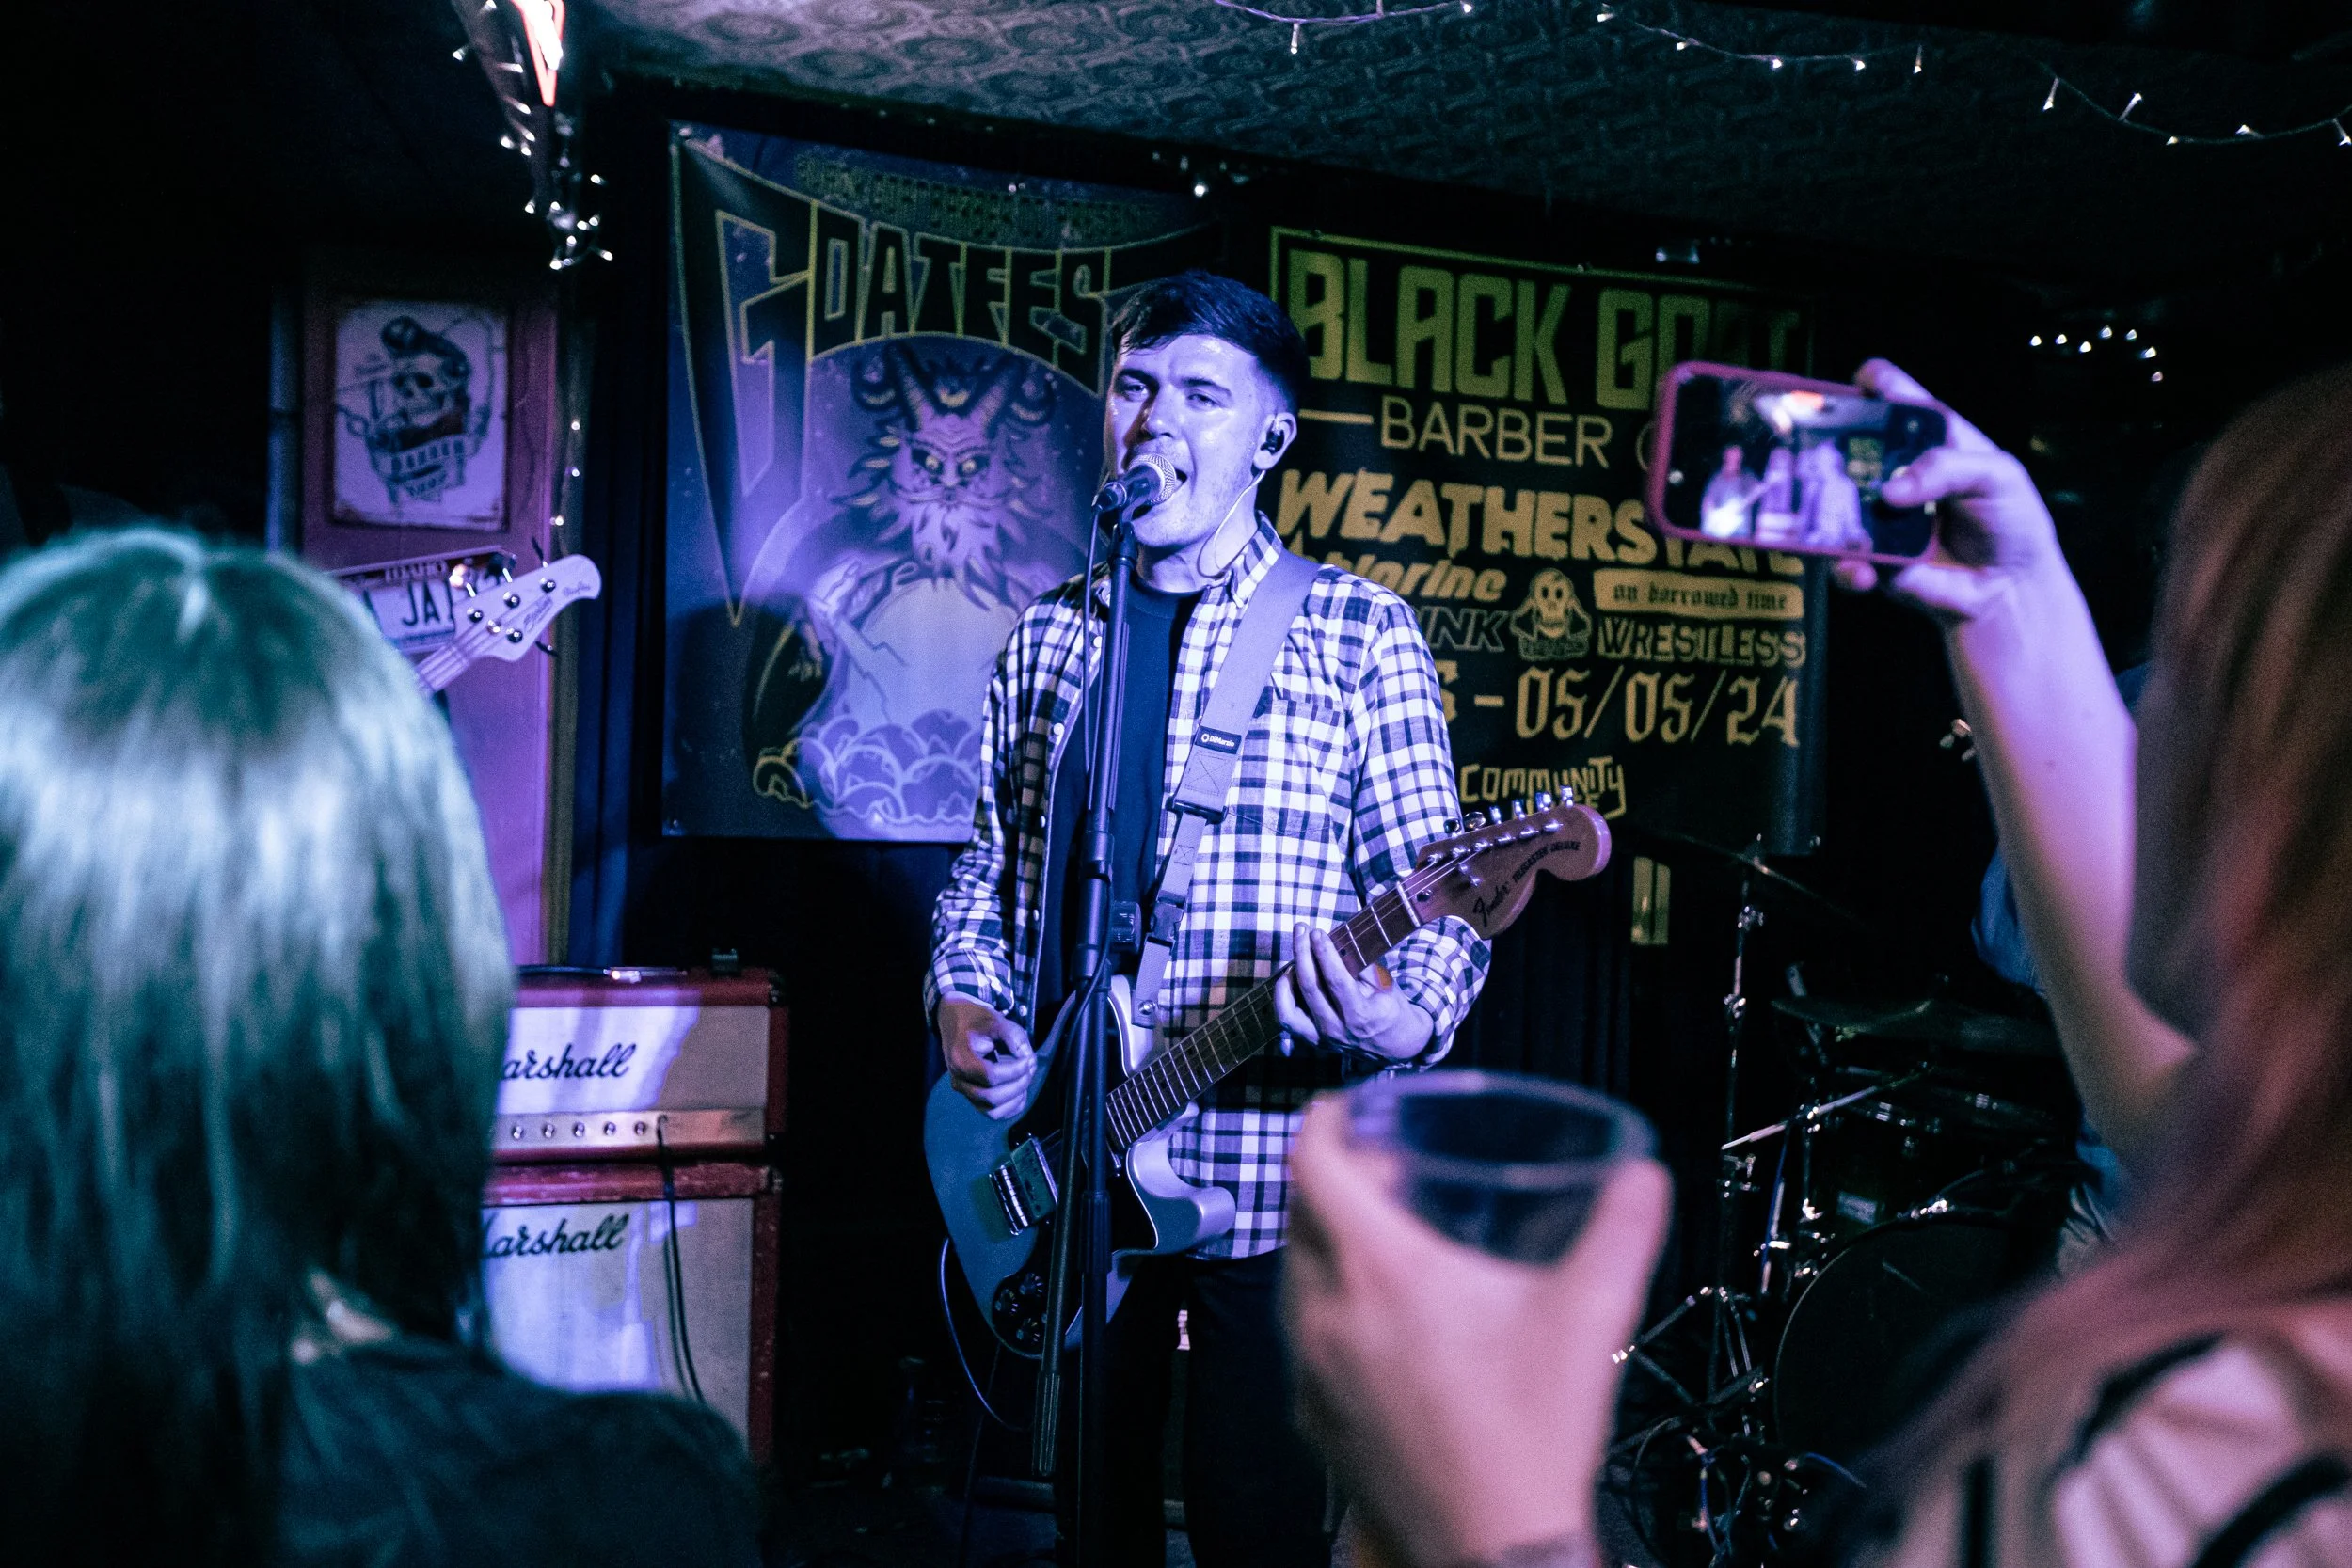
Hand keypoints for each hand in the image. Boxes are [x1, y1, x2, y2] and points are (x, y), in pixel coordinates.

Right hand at [936, 998, 1035, 1120]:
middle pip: (991, 1098)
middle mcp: (959, 1080)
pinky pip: (992, 1113)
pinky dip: (1010, 1108)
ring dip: (1015, 1099)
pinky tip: (1020, 1092)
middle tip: (1029, 1068)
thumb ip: (1014, 1038)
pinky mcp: (971, 1097)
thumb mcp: (996, 1020)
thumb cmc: (976, 1020)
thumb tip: (1028, 1059)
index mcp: (961, 1060)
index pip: (991, 1076)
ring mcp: (964, 1091)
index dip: (1014, 1071)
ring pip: (992, 1110)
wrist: (956, 1021)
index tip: (1027, 1058)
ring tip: (1025, 1079)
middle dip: (1017, 1085)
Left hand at [1272, 924, 1433, 1060]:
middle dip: (1302, 953)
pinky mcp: (1313, 1042)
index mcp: (1361, 1015)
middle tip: (1301, 930)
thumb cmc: (1391, 1009)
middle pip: (1310, 987)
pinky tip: (1289, 979)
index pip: (1336, 980)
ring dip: (1287, 977)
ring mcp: (1323, 1039)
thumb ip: (1360, 967)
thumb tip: (1335, 944)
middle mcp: (1338, 1029)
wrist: (1394, 1045)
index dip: (1324, 953)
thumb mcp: (1385, 985)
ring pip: (1289, 1009)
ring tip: (1295, 958)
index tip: (1317, 932)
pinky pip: (1287, 1020)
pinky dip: (1283, 997)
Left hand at [1283, 1098, 1671, 1567]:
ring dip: (1325, 1246)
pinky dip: (1325, 1311)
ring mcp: (1311, 1370)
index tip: (1343, 1109)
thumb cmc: (1532, 1436)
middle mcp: (1326, 1313)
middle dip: (1331, 1182)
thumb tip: (1642, 1176)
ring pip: (1292, 1278)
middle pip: (1297, 1216)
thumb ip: (1622, 1233)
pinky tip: (1377, 1327)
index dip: (1323, 1123)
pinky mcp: (1313, 1417)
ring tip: (1381, 1245)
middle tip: (1380, 1175)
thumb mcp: (1590, 1317)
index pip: (1311, 1165)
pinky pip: (1301, 1340)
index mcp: (1379, 1271)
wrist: (1495, 1546)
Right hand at [1831, 359, 2067, 623]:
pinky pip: (1847, 559)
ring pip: (1839, 505)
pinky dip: (1848, 565)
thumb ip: (1947, 469)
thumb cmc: (2013, 522)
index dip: (1880, 386)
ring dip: (1830, 512)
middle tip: (1815, 449)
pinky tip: (1861, 571)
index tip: (1861, 380)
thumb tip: (1891, 491)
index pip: (1902, 404)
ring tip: (1838, 522)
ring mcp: (1884, 518)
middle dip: (1832, 446)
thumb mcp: (1997, 477)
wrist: (2011, 590)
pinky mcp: (1876, 559)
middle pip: (1857, 449)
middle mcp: (1901, 476)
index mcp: (1934, 444)